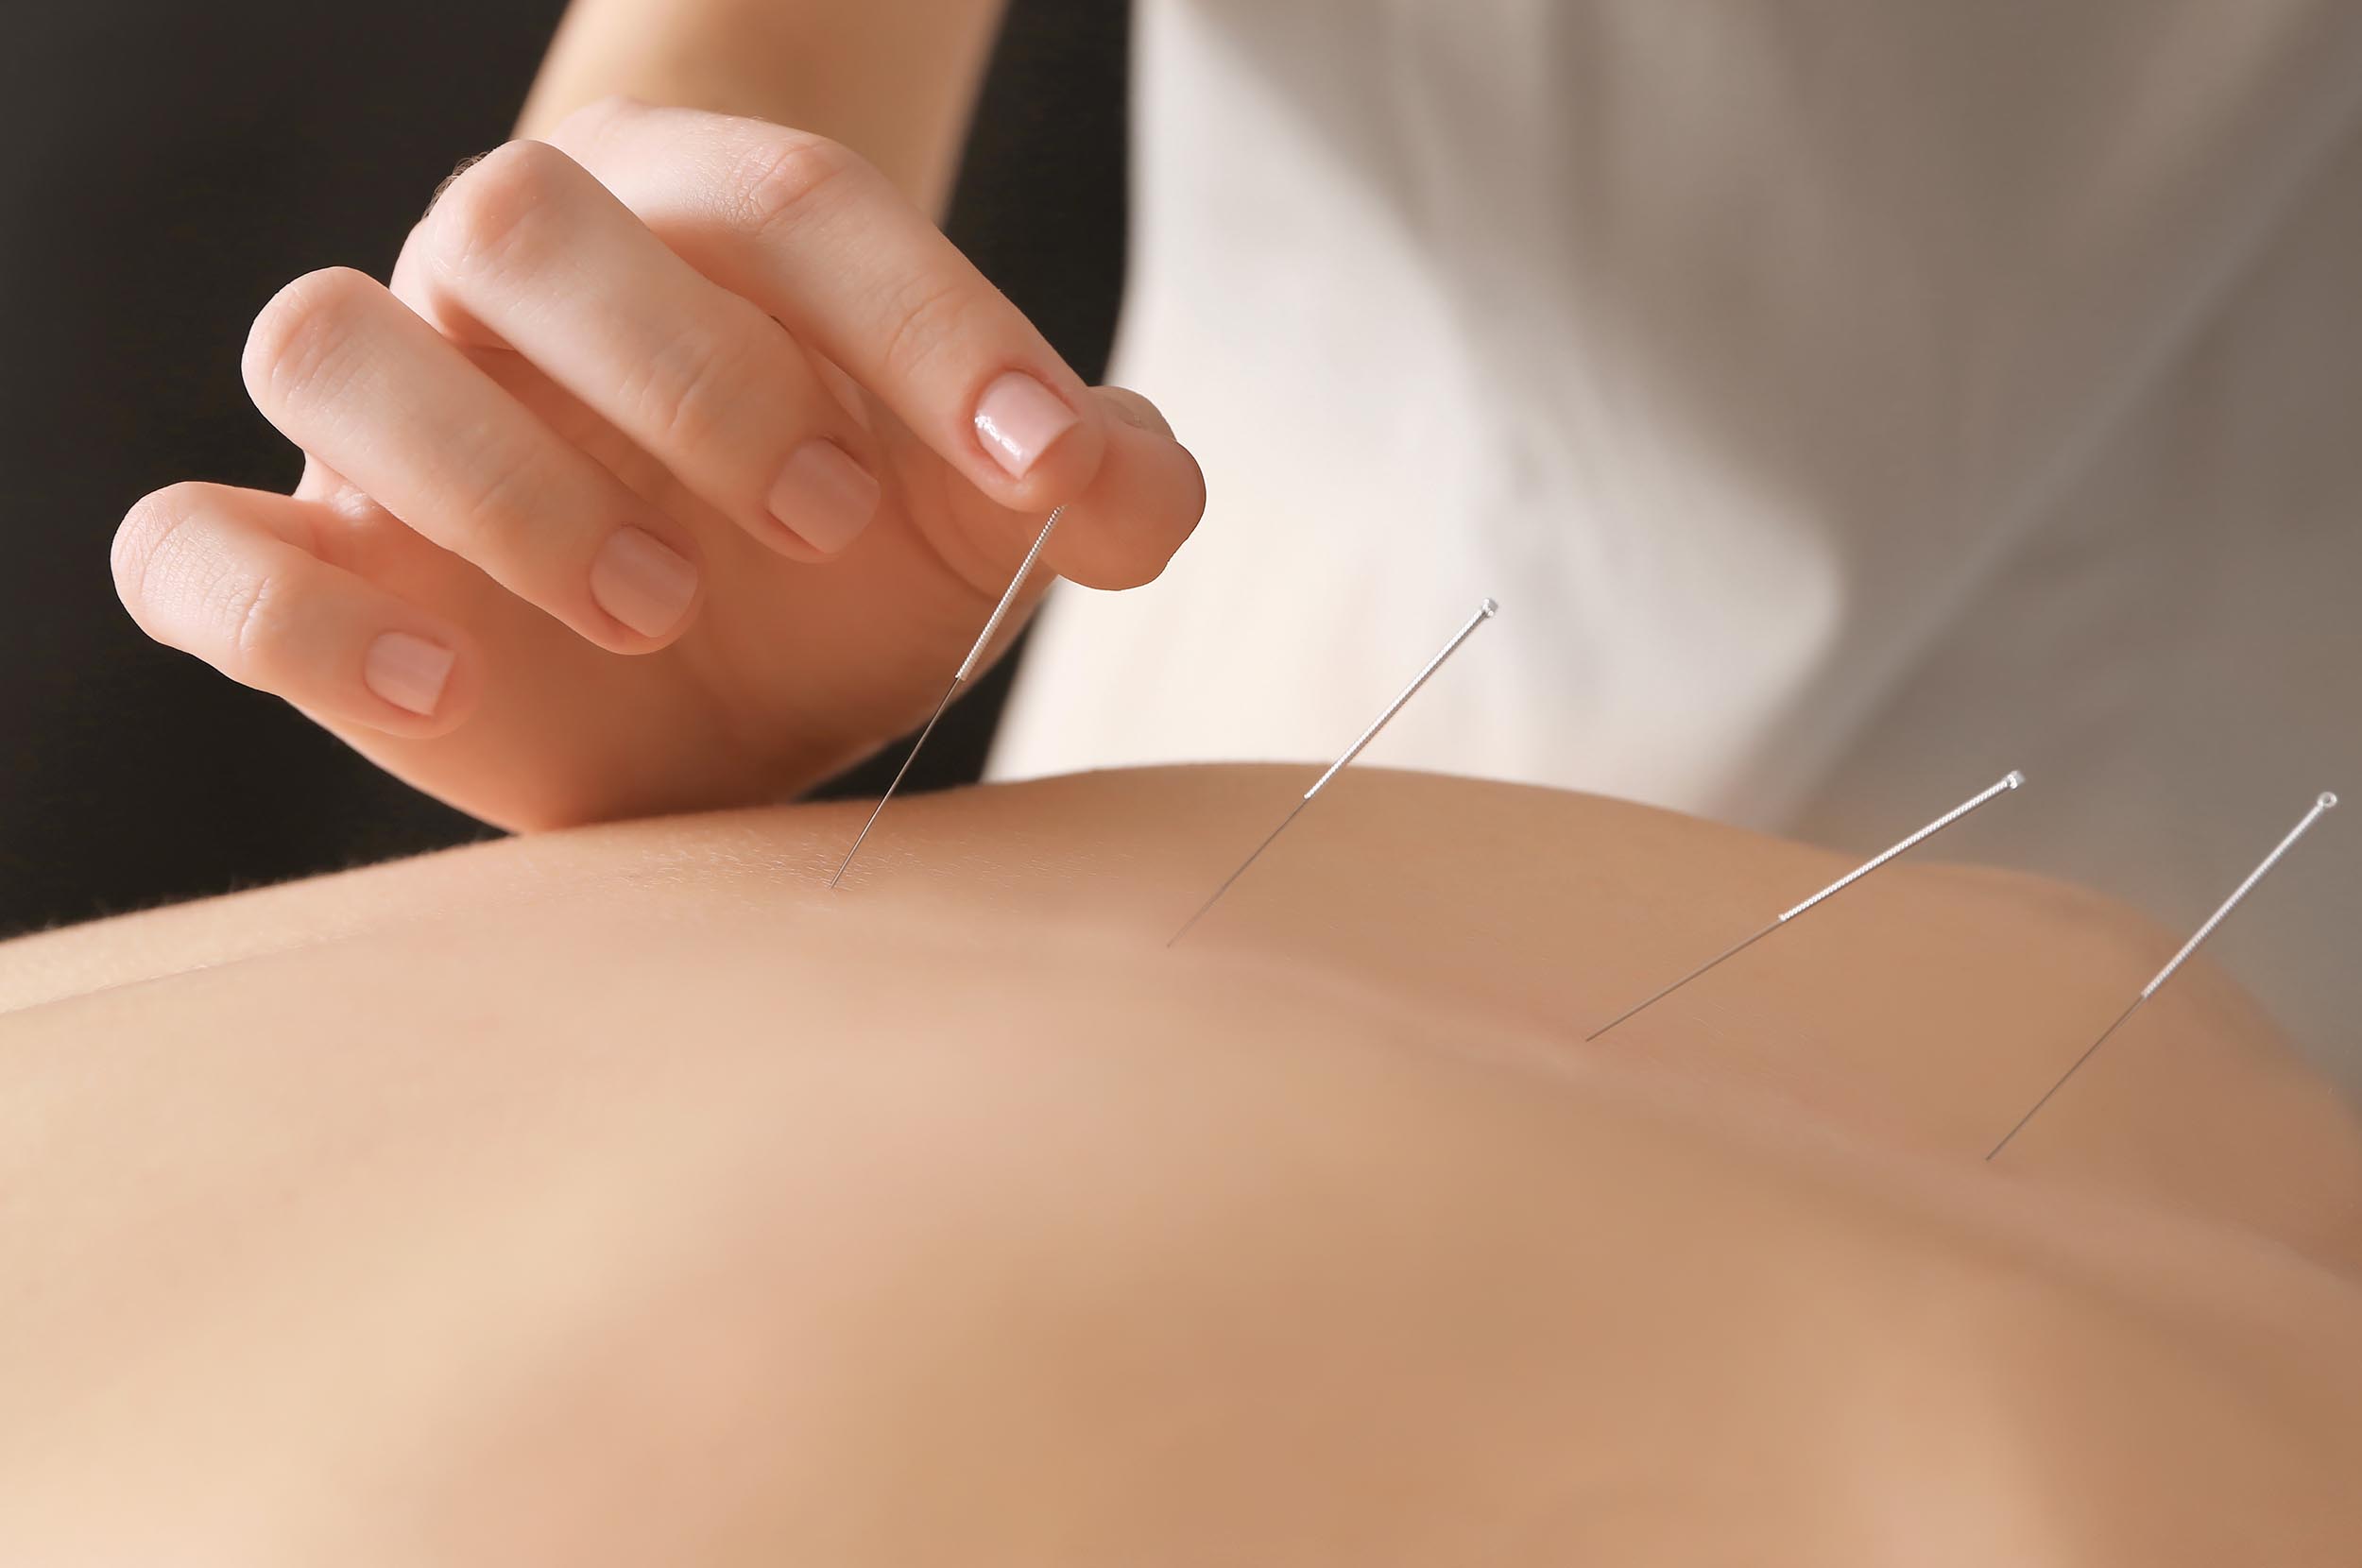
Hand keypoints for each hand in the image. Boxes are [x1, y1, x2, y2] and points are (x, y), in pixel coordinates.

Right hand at [111, 99, 1203, 829]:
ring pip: (326, 339)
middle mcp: (518, 294)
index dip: (927, 319)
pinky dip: (281, 608)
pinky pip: (188, 548)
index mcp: (701, 235)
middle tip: (823, 522)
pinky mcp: (305, 571)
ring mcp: (389, 422)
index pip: (793, 206)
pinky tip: (446, 689)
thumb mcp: (985, 516)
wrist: (720, 671)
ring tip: (659, 609)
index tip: (1042, 461)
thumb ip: (1087, 476)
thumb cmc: (851, 560)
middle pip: (525, 219)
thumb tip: (1124, 484)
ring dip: (493, 474)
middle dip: (690, 373)